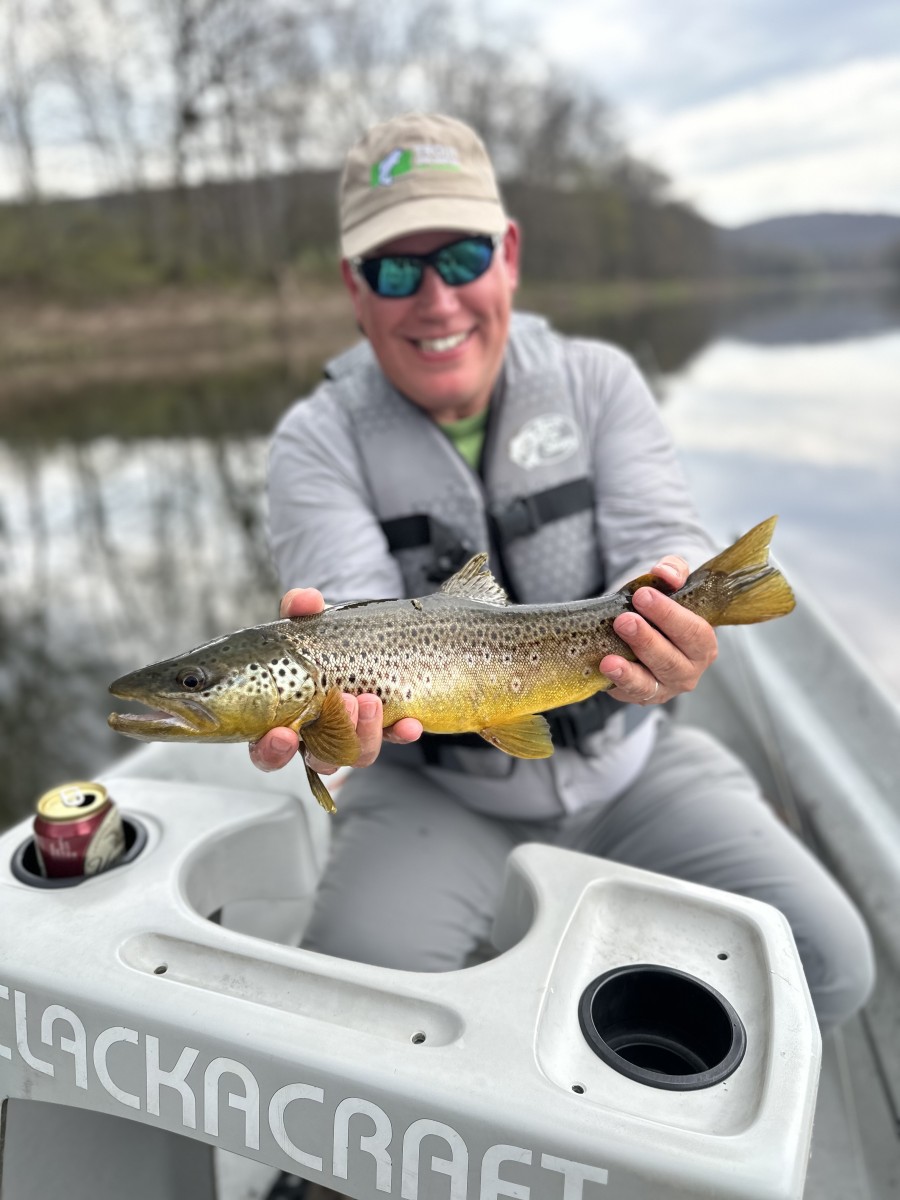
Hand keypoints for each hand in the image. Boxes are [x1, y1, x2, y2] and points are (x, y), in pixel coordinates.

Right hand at [249, 587, 422, 772]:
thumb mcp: (307, 621)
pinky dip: (401, 733)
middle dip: (331, 739)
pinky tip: (410, 723)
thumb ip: (300, 610)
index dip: (273, 750)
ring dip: (364, 732)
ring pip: (356, 753)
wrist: (359, 635)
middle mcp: (316, 735)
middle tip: (344, 702)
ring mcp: (351, 734)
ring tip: (372, 699)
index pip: (269, 750)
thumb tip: (306, 600)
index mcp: (283, 719)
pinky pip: (392, 738)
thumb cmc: (319, 638)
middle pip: (319, 757)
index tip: (283, 735)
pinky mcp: (382, 728)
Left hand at [601, 556, 717, 705]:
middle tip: (624, 620)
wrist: (641, 622)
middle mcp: (689, 670)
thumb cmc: (660, 606)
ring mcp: (665, 687)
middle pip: (671, 660)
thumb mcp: (670, 583)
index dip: (670, 615)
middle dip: (647, 641)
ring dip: (630, 671)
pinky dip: (618, 684)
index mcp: (703, 643)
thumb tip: (664, 572)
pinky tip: (605, 669)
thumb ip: (673, 571)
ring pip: (650, 683)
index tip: (643, 596)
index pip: (694, 632)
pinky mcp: (641, 695)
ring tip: (610, 659)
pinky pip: (630, 694)